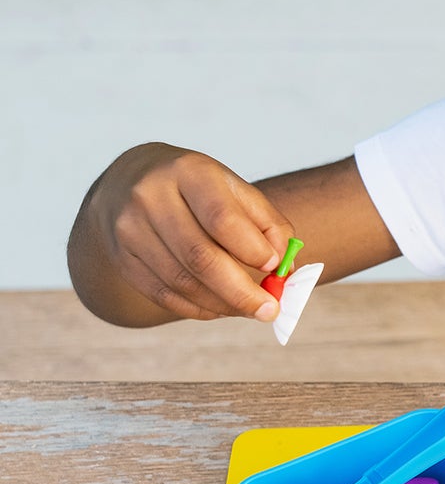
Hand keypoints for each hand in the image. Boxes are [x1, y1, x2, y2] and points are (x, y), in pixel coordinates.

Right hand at [81, 144, 295, 321]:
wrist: (129, 180)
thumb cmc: (198, 188)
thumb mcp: (235, 189)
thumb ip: (268, 223)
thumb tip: (284, 265)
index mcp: (187, 172)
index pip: (222, 218)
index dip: (252, 249)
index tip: (276, 267)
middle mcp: (150, 197)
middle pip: (200, 257)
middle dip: (241, 292)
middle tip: (270, 310)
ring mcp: (129, 229)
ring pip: (182, 282)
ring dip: (223, 304)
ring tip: (250, 309)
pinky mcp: (121, 257)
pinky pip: (164, 295)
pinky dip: (199, 308)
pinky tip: (221, 307)